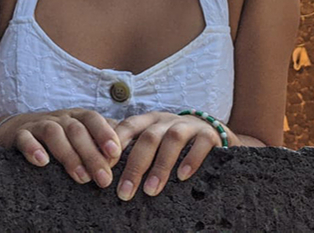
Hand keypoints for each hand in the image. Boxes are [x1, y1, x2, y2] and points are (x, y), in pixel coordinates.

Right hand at [0, 109, 120, 187]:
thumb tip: (130, 148)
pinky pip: (25, 139)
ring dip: (69, 154)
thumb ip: (103, 138)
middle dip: (92, 154)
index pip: (93, 119)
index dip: (105, 133)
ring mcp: (39, 124)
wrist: (18, 129)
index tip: (117, 153)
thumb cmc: (60, 135)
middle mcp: (60, 118)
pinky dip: (33, 149)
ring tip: (81, 177)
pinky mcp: (20, 134)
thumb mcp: (82, 133)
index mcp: (78, 116)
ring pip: (54, 133)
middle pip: (77, 130)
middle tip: (104, 178)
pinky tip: (42, 163)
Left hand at [113, 111, 230, 200]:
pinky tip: (182, 177)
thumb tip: (104, 171)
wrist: (210, 131)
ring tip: (151, 190)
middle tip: (124, 192)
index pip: (128, 126)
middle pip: (148, 137)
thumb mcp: (152, 140)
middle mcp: (167, 120)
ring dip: (160, 165)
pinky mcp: (209, 135)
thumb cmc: (172, 142)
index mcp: (149, 121)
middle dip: (135, 165)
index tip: (104, 168)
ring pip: (172, 139)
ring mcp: (188, 126)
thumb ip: (134, 150)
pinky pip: (200, 144)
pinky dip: (191, 160)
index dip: (114, 145)